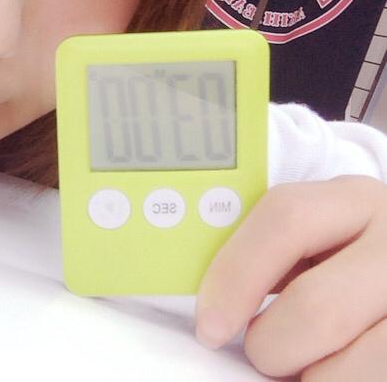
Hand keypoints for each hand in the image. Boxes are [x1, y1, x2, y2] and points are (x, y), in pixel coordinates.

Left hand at [195, 175, 386, 379]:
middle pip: (315, 304)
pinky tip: (340, 371)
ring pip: (341, 365)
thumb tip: (210, 300)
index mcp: (356, 200)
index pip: (285, 217)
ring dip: (305, 375)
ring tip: (306, 363)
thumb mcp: (320, 241)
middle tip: (262, 355)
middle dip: (270, 343)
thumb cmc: (346, 267)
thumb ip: (270, 254)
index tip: (209, 323)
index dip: (236, 271)